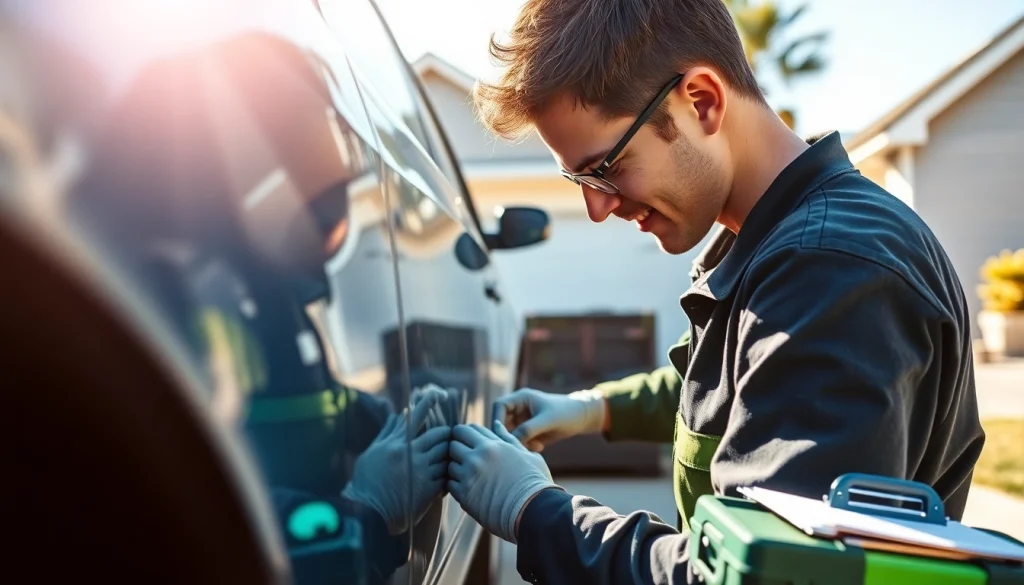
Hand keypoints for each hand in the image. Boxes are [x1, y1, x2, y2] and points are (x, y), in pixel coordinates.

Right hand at [342, 393, 450, 534]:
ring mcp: (421, 471)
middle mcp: (410, 454)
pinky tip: (444, 479)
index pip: (416, 415)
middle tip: (448, 438)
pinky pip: (446, 475)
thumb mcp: (372, 454)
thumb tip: (396, 415)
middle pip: (439, 435)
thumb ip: (387, 434)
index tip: (441, 394)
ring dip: (448, 455)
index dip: (430, 401)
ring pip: (445, 454)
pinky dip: (447, 475)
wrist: (367, 514)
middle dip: (446, 435)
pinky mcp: (429, 489)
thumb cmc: (366, 484)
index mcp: (396, 443)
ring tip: (447, 459)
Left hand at [447, 422, 559, 543]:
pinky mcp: (464, 496)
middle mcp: (477, 457)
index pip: (466, 429)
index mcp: (492, 445)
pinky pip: (449, 484)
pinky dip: (456, 485)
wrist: (535, 511)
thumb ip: (508, 439)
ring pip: (449, 464)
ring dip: (457, 468)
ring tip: (472, 476)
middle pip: (452, 444)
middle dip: (458, 449)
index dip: (466, 435)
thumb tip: (496, 424)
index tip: (471, 443)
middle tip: (468, 459)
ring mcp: (469, 476)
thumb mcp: (527, 454)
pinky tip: (470, 489)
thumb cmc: (536, 482)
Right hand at [492, 388, 604, 451]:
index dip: (497, 419)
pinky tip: (539, 448)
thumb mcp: (547, 420)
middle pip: (501, 422)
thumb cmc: (566, 413)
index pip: (499, 406)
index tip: (502, 434)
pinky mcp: (530, 432)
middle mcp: (520, 409)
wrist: (582, 418)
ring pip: (510, 434)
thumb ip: (528, 429)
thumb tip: (510, 440)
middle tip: (516, 446)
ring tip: (533, 446)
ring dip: (518, 443)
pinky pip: (520, 441)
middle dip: (507, 435)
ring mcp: (524, 421)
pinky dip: (526, 447)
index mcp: (522, 398)